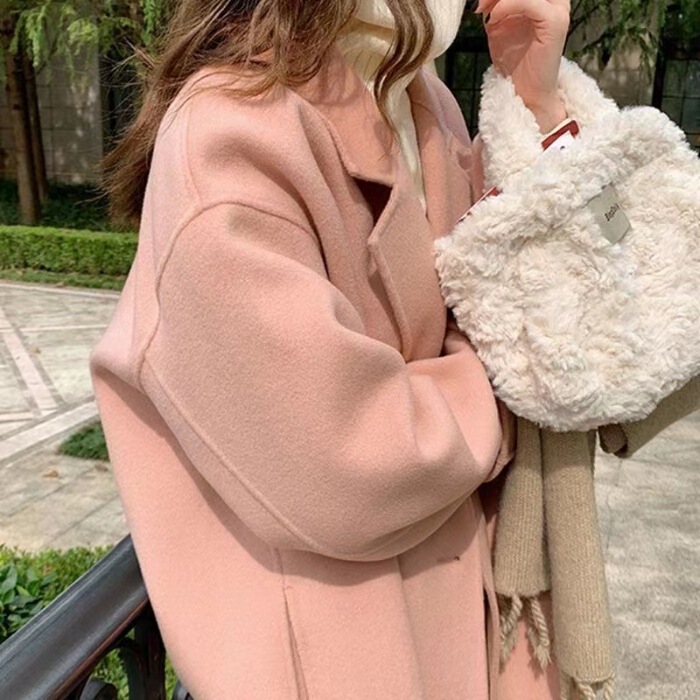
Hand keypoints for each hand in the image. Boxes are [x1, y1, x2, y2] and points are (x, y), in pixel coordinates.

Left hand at [476, 0, 570, 132]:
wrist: (525, 91)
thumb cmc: (514, 61)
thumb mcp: (498, 26)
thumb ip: (494, 6)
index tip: (481, 2)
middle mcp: (555, 1)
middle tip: (480, 4)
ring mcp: (558, 10)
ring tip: (484, 11)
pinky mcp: (555, 23)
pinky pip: (530, 2)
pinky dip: (507, 6)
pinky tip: (493, 20)